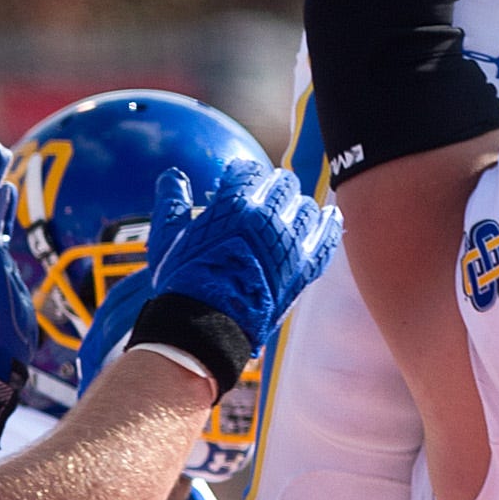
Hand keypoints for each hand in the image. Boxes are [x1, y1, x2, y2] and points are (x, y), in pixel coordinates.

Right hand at [77, 164, 337, 389]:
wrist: (205, 328)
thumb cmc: (183, 282)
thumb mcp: (168, 238)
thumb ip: (172, 202)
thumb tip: (172, 176)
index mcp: (235, 203)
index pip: (251, 171)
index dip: (244, 174)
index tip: (240, 179)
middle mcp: (267, 217)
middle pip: (284, 183)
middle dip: (273, 185)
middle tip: (266, 194)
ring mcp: (290, 244)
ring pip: (308, 207)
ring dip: (297, 205)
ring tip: (289, 211)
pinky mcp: (304, 270)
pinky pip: (328, 240)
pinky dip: (331, 225)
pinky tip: (331, 217)